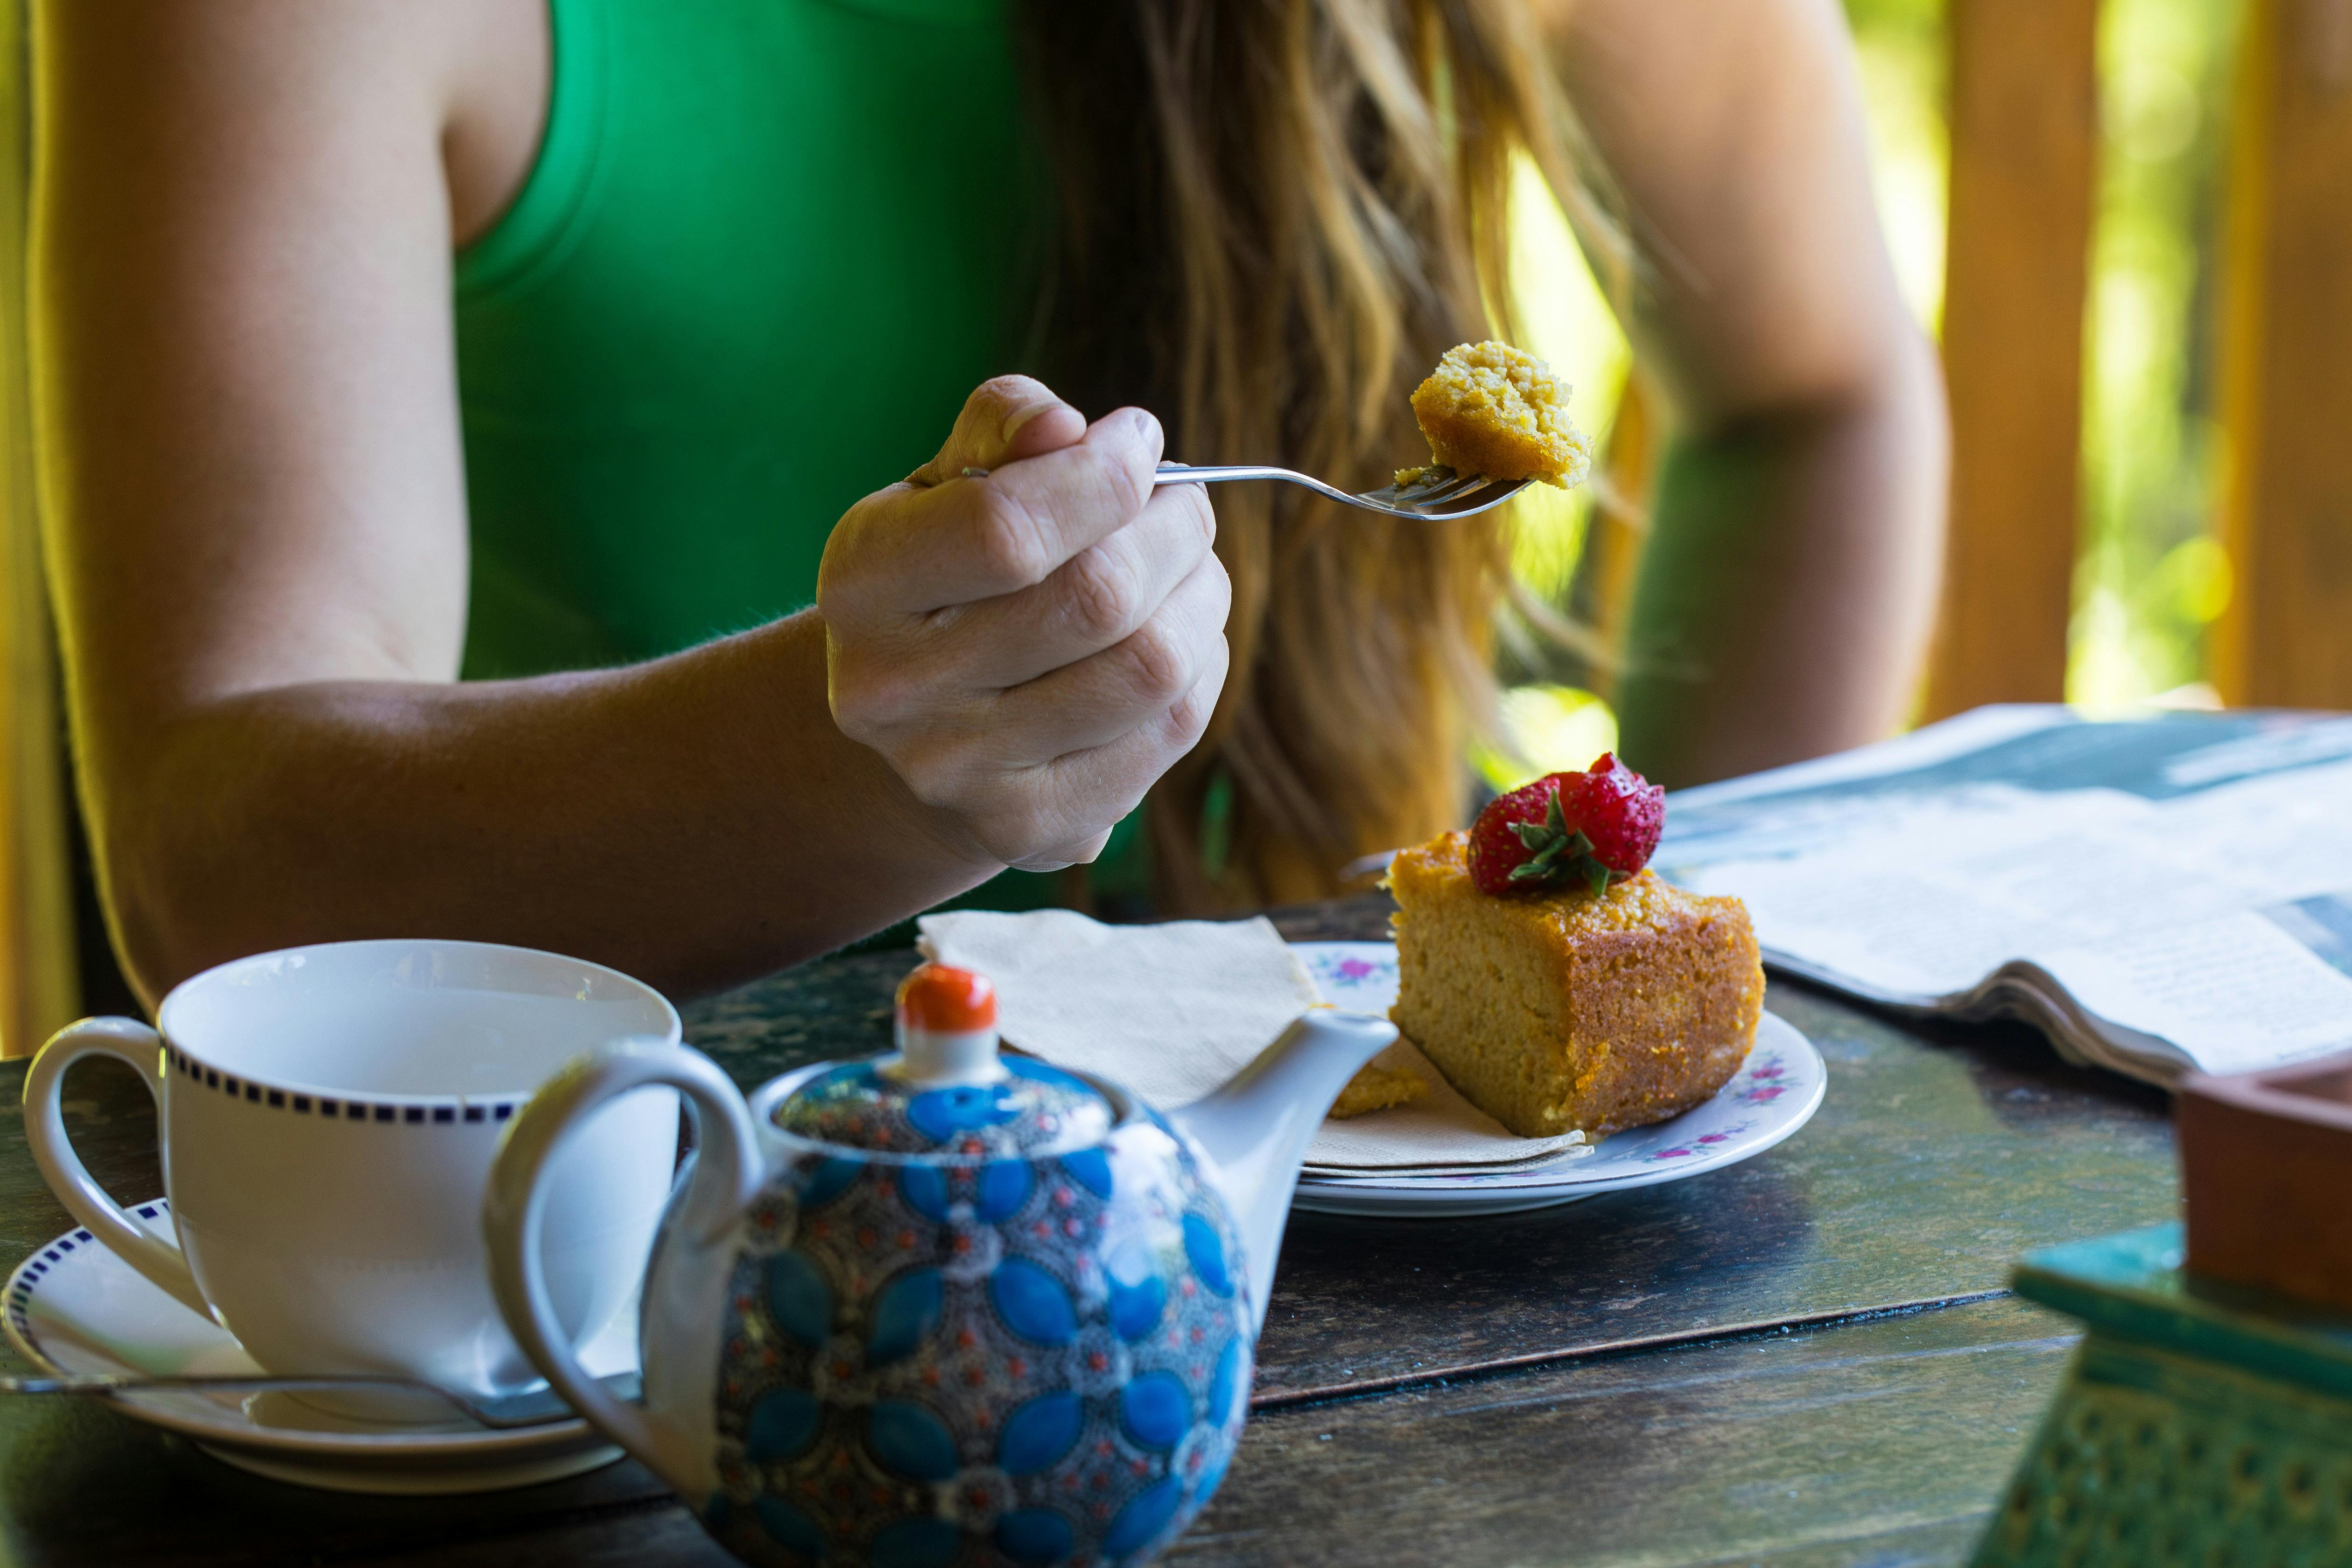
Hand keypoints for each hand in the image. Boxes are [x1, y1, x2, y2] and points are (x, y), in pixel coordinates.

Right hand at [817, 377, 1230, 871]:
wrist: (917, 721)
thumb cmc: (954, 570)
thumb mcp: (949, 483)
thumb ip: (1002, 429)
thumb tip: (1062, 427)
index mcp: (863, 581)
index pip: (1006, 529)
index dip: (1103, 475)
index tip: (1138, 441)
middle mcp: (894, 690)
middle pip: (1097, 600)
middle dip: (1174, 531)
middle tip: (1185, 508)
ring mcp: (959, 772)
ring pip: (1150, 671)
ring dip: (1203, 598)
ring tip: (1192, 569)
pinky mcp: (1029, 830)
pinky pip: (1167, 734)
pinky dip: (1200, 670)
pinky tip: (1179, 640)